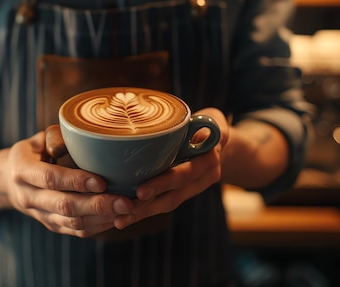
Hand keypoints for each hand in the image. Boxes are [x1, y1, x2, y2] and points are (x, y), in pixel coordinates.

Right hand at [0, 130, 133, 237]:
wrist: (10, 181)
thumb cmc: (32, 153)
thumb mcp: (37, 139)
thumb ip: (54, 137)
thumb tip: (74, 142)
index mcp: (22, 171)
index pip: (50, 179)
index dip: (75, 181)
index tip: (101, 181)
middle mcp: (28, 196)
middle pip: (64, 205)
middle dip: (96, 205)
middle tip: (124, 201)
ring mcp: (40, 214)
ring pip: (72, 221)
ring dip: (101, 218)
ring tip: (126, 211)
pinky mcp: (52, 225)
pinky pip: (76, 230)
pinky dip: (98, 226)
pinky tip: (118, 218)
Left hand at [113, 107, 229, 229]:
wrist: (220, 142)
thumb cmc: (207, 124)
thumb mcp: (210, 119)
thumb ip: (200, 122)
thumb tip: (184, 123)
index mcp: (209, 159)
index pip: (185, 174)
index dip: (163, 183)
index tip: (140, 190)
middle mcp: (205, 178)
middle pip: (174, 195)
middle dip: (148, 204)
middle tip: (123, 208)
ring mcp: (195, 188)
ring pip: (168, 204)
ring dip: (143, 213)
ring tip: (119, 220)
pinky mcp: (184, 193)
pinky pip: (164, 204)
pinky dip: (145, 211)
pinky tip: (124, 218)